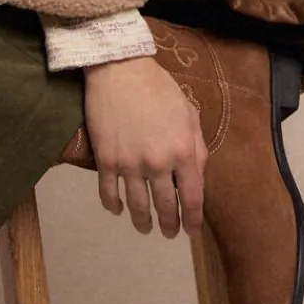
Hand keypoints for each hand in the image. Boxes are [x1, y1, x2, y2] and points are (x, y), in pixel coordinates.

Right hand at [83, 57, 208, 239]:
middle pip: (166, 207)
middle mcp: (158, 163)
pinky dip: (113, 206)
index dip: (193, 218)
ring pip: (137, 206)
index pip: (193, 197)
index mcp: (183, 151)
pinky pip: (108, 194)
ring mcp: (130, 164)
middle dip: (169, 225)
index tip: (192, 229)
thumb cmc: (159, 88)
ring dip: (142, 222)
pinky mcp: (106, 160)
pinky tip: (118, 209)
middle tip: (170, 233)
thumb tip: (198, 176)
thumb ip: (197, 147)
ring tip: (145, 228)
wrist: (120, 70)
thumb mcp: (189, 113)